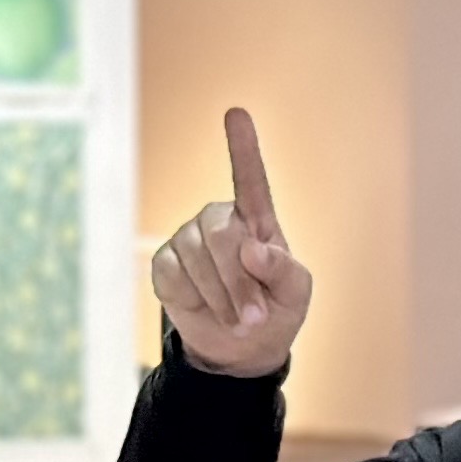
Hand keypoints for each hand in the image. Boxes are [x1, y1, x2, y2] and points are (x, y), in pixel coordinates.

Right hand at [151, 107, 311, 376]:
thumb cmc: (276, 310)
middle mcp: (220, 221)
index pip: (250, 179)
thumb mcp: (295, 293)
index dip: (243, 146)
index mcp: (257, 220)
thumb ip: (282, 270)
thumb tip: (250, 249)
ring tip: (240, 321)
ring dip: (222, 298)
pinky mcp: (165, 264)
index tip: (236, 113)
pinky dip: (196, 300)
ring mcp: (189, 240)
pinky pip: (174, 276)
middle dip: (238, 282)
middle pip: (221, 234)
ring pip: (197, 259)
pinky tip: (206, 309)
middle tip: (255, 317)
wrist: (241, 348)